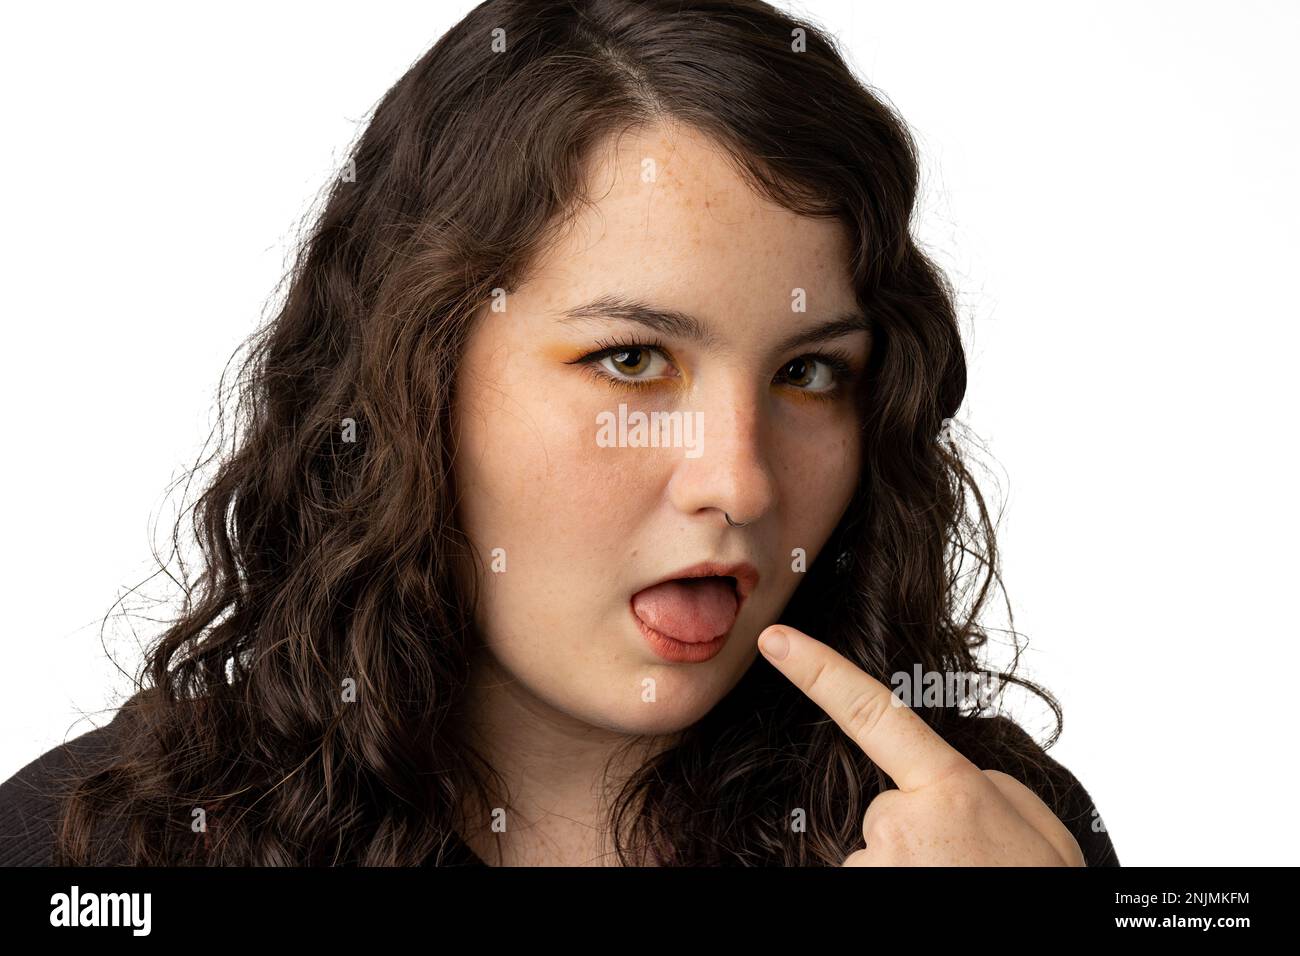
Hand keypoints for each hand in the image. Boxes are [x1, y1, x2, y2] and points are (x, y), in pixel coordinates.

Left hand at [757, 624, 1085, 866]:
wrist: (1045, 955)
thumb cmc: (1038, 884)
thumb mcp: (1034, 823)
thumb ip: (980, 783)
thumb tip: (943, 778)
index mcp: (949, 787)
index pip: (872, 712)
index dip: (819, 672)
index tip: (775, 642)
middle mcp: (900, 823)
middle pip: (884, 810)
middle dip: (918, 831)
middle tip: (969, 861)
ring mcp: (875, 866)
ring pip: (878, 855)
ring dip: (913, 867)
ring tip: (960, 879)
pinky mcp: (859, 890)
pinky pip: (869, 878)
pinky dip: (899, 883)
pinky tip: (942, 886)